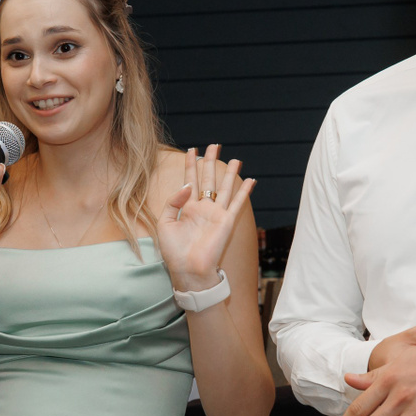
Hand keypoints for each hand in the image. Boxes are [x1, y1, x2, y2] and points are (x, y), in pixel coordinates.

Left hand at [154, 146, 255, 291]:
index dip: (190, 164)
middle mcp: (203, 208)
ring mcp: (216, 214)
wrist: (188, 270)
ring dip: (230, 173)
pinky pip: (237, 203)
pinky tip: (251, 180)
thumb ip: (173, 201)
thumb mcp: (164, 223)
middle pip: (208, 179)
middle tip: (214, 145)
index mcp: (187, 208)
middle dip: (210, 162)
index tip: (192, 149)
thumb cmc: (175, 252)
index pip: (190, 180)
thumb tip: (188, 184)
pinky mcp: (226, 222)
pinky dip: (244, 192)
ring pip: (225, 188)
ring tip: (235, 159)